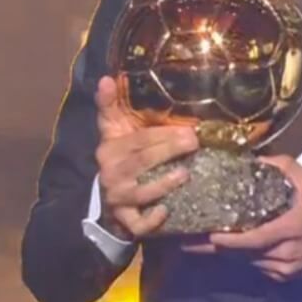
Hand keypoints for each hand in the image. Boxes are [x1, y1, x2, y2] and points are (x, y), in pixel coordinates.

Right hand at [94, 75, 197, 239]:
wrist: (106, 197)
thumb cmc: (120, 156)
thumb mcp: (113, 130)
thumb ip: (111, 105)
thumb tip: (106, 77)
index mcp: (110, 148)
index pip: (138, 140)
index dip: (162, 134)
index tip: (187, 128)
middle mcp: (111, 173)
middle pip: (142, 162)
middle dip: (170, 151)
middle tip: (195, 142)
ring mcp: (117, 198)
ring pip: (141, 192)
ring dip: (164, 183)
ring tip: (186, 173)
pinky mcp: (124, 220)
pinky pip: (137, 224)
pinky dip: (151, 220)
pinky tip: (166, 210)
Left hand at [182, 155, 301, 282]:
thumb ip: (284, 167)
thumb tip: (255, 159)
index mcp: (289, 229)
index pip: (254, 240)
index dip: (230, 241)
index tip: (209, 235)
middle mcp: (283, 254)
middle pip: (242, 255)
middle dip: (215, 248)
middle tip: (187, 238)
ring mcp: (281, 269)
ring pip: (246, 262)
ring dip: (226, 253)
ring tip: (198, 242)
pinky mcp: (281, 278)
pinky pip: (255, 267)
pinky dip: (241, 257)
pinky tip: (226, 247)